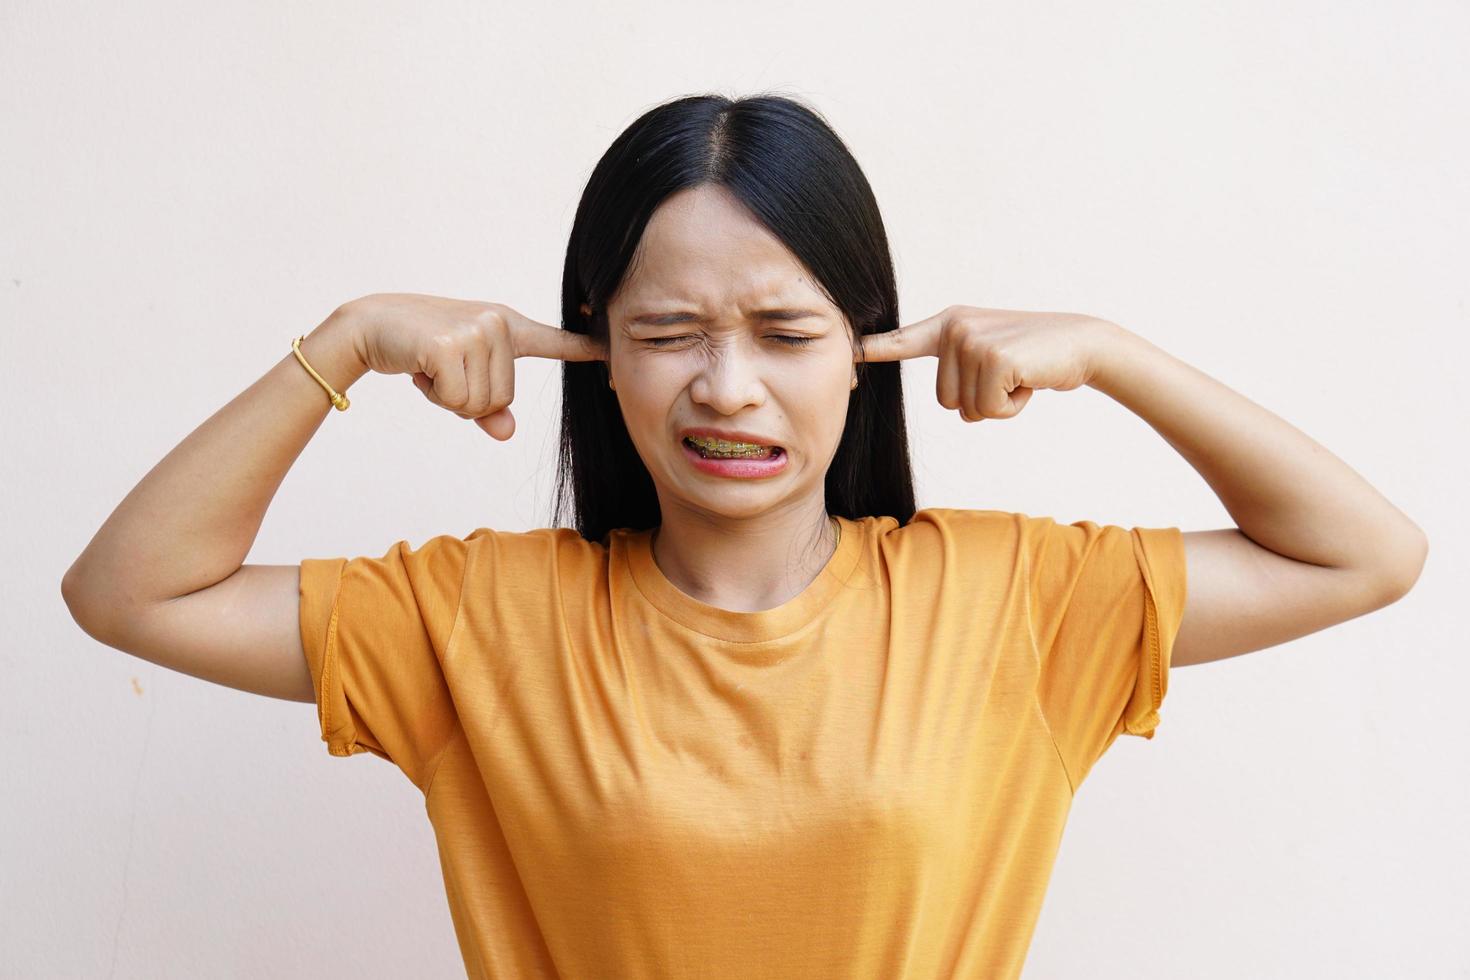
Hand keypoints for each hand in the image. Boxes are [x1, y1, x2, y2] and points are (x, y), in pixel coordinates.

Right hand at [343, 292, 606, 439]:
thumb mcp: (460, 378)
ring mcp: (477, 331)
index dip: (585, 348)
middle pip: (503, 399)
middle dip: (468, 399)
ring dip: (450, 398)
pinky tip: (420, 368)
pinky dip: (435, 395)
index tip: (612, 349)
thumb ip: (489, 407)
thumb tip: (509, 432)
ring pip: (482, 404)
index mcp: (507, 326)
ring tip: (431, 366)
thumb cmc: (420, 351)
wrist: (370, 326)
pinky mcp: (451, 345)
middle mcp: (498, 324)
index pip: (554, 340)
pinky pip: (458, 401)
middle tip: (442, 370)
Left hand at [858, 305, 1113, 421]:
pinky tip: (1028, 381)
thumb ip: (963, 370)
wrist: (1081, 344)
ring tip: (1019, 376)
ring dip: (998, 405)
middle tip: (1009, 375)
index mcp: (949, 325)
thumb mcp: (989, 355)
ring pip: (966, 409)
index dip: (874, 348)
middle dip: (980, 401)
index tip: (847, 350)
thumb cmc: (1033, 359)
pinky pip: (988, 410)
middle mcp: (954, 327)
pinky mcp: (992, 357)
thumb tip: (953, 399)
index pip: (902, 340)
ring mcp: (972, 340)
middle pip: (944, 401)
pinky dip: (1012, 407)